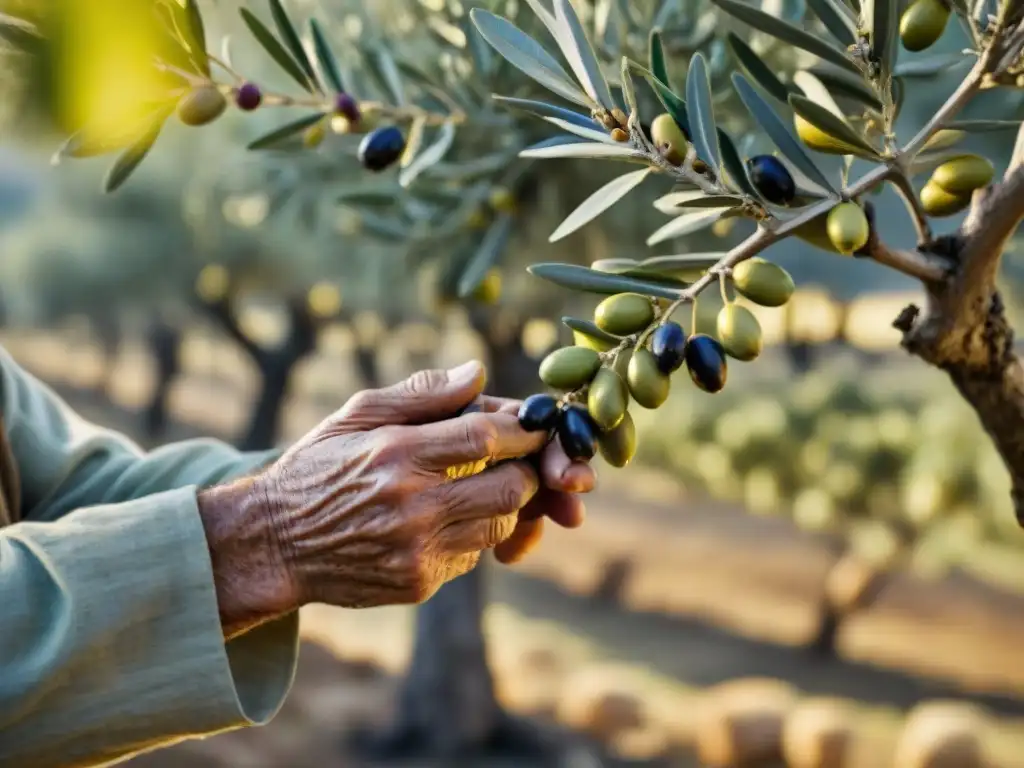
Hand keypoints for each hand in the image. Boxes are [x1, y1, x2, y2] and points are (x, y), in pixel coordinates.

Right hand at [201, 360, 594, 633]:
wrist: (273, 542)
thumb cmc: (318, 467)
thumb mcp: (357, 415)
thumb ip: (422, 394)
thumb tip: (478, 373)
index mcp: (397, 453)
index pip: (486, 436)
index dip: (522, 429)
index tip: (533, 424)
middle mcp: (411, 504)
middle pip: (509, 488)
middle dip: (524, 471)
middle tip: (516, 459)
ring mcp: (417, 549)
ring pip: (498, 525)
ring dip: (503, 504)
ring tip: (478, 485)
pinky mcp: (418, 583)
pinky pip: (472, 556)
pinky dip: (472, 534)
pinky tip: (444, 519)